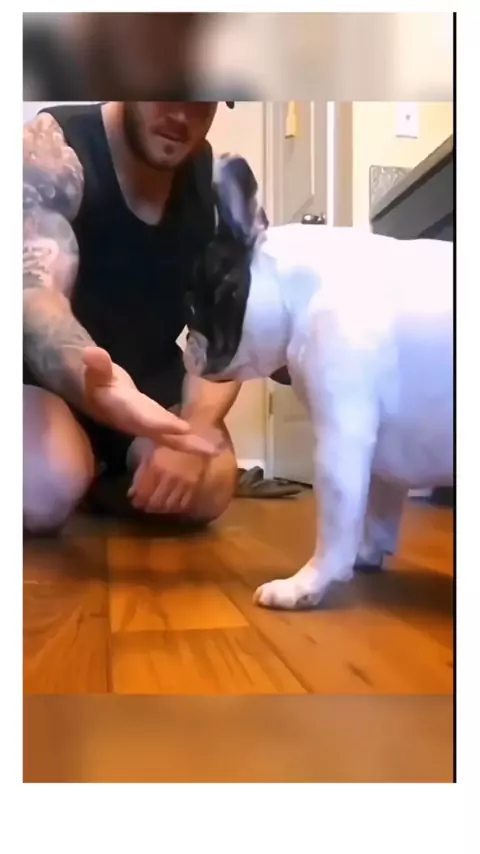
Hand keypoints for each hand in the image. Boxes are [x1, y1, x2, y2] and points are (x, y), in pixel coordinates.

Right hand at [82, 347, 215, 456]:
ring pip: (171, 439)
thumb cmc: (99, 383)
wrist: (98, 399)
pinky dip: (190, 440)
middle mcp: (138, 423)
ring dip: (191, 445)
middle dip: (183, 441)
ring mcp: (148, 427)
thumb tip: (91, 353)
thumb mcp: (96, 373)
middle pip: (162, 435)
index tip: (181, 428)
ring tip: (214, 450)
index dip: (160, 423)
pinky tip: (209, 446)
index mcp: (124, 410)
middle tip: (208, 450)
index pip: (144, 418)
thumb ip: (98, 366)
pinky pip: (174, 437)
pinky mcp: (156, 426)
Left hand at [128, 445, 208, 513]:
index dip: (137, 500)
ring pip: (170, 505)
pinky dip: (176, 508)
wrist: (193, 431)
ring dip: (161, 509)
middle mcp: (170, 477)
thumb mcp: (145, 447)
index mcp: (155, 467)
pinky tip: (170, 505)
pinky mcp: (195, 484)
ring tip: (156, 507)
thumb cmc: (164, 437)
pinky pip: (184, 503)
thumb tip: (132, 491)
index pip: (143, 494)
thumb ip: (138, 469)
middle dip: (148, 506)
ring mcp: (184, 482)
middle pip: (156, 502)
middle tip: (144, 506)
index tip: (134, 500)